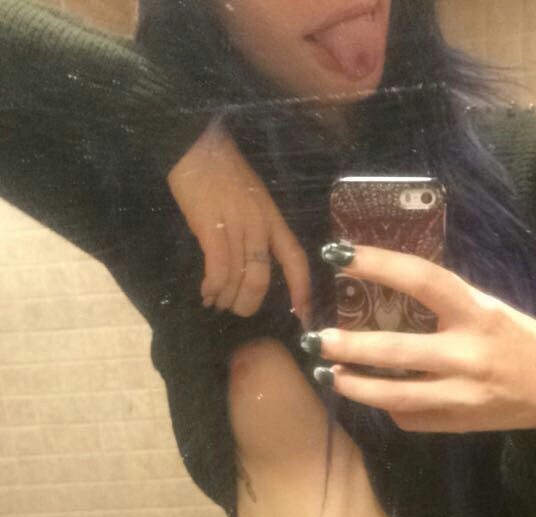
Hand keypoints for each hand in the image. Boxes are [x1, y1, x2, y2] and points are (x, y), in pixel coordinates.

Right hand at [167, 123, 311, 324]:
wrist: (197, 146)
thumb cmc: (223, 174)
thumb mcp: (252, 201)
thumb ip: (257, 231)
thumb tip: (251, 267)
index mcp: (273, 220)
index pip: (295, 259)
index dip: (302, 289)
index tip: (303, 315)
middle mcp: (259, 225)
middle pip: (262, 279)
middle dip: (247, 303)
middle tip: (234, 308)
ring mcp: (236, 225)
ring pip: (238, 278)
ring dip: (225, 297)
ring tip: (214, 301)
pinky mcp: (211, 226)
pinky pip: (218, 268)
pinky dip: (212, 286)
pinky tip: (206, 292)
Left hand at [312, 243, 535, 432]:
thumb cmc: (520, 341)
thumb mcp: (490, 309)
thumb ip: (446, 304)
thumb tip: (387, 294)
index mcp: (478, 314)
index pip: (422, 280)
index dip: (379, 264)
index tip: (340, 254)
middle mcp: (468, 356)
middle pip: (396, 351)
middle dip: (349, 346)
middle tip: (316, 338)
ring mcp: (460, 395)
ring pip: (395, 395)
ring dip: (355, 386)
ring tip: (327, 373)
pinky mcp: (455, 423)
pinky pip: (409, 416)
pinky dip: (385, 405)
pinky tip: (368, 395)